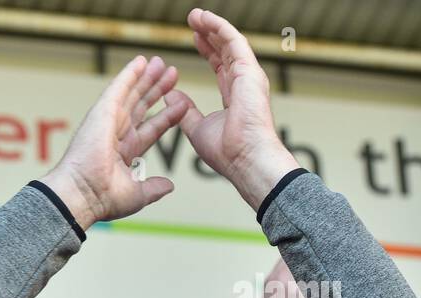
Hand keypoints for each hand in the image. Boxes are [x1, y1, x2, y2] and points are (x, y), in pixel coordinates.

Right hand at [40, 54, 188, 229]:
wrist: (83, 193)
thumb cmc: (102, 198)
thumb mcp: (137, 194)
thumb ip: (153, 188)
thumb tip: (169, 186)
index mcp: (125, 152)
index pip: (151, 128)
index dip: (166, 115)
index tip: (181, 103)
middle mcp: (116, 135)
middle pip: (141, 106)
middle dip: (157, 90)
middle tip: (171, 74)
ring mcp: (108, 121)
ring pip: (131, 94)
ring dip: (146, 78)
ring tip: (161, 63)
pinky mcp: (102, 112)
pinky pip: (118, 88)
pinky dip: (129, 74)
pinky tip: (141, 61)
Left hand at [171, 8, 299, 210]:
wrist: (245, 159)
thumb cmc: (226, 152)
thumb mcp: (197, 128)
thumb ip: (185, 111)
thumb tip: (171, 96)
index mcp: (234, 96)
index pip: (220, 66)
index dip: (208, 50)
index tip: (194, 39)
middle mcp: (244, 83)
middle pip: (226, 50)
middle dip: (209, 33)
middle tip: (193, 20)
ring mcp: (248, 76)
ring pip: (230, 42)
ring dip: (212, 27)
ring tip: (195, 15)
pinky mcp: (248, 71)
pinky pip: (233, 42)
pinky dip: (219, 28)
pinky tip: (205, 19)